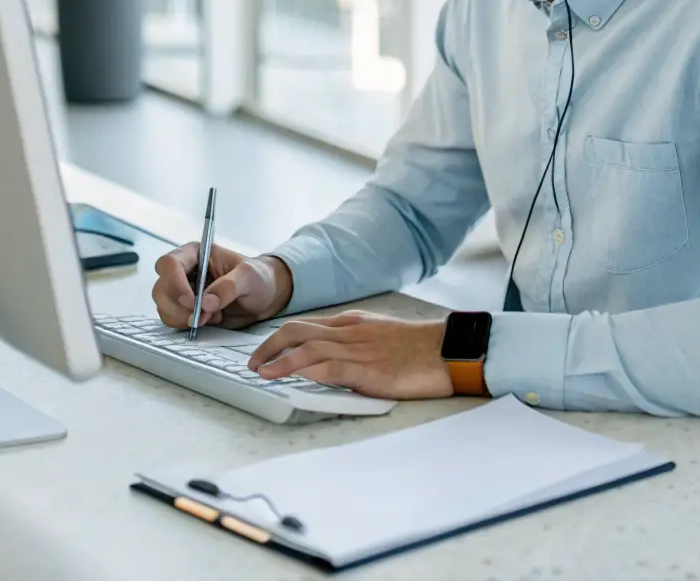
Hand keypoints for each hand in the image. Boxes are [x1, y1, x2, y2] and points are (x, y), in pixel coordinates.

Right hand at [152, 243, 292, 329]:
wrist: (265, 297)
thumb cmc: (258, 277)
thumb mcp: (249, 276)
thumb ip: (229, 287)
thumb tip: (206, 303)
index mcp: (196, 253)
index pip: (169, 263)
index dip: (176, 284)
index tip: (194, 302)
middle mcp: (184, 271)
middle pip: (161, 288)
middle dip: (178, 306)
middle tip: (201, 315)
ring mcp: (183, 291)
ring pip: (163, 306)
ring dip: (183, 317)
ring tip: (212, 316)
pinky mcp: (185, 310)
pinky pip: (172, 320)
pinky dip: (186, 325)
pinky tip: (209, 320)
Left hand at [247, 311, 452, 399]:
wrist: (446, 351)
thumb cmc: (419, 350)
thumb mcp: (381, 339)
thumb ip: (357, 346)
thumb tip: (334, 363)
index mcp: (353, 323)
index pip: (308, 324)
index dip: (281, 337)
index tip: (264, 349)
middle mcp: (349, 331)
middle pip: (298, 329)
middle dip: (269, 344)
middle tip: (252, 360)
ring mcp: (355, 348)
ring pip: (304, 345)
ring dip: (275, 357)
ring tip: (257, 370)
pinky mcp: (363, 369)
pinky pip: (321, 365)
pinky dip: (295, 369)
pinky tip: (280, 376)